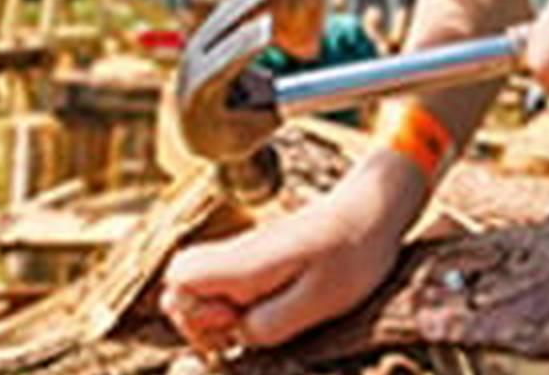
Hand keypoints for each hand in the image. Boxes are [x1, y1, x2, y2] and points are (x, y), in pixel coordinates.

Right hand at [160, 154, 419, 351]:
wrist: (371, 211)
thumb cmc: (351, 256)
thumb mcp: (317, 303)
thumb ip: (267, 325)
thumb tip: (233, 336)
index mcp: (243, 262)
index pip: (176, 282)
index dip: (193, 315)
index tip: (233, 324)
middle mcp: (234, 255)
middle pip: (178, 287)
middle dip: (200, 318)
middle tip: (246, 326)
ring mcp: (242, 255)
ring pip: (200, 287)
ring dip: (220, 313)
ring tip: (264, 316)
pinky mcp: (255, 260)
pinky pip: (224, 285)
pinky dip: (238, 303)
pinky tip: (275, 305)